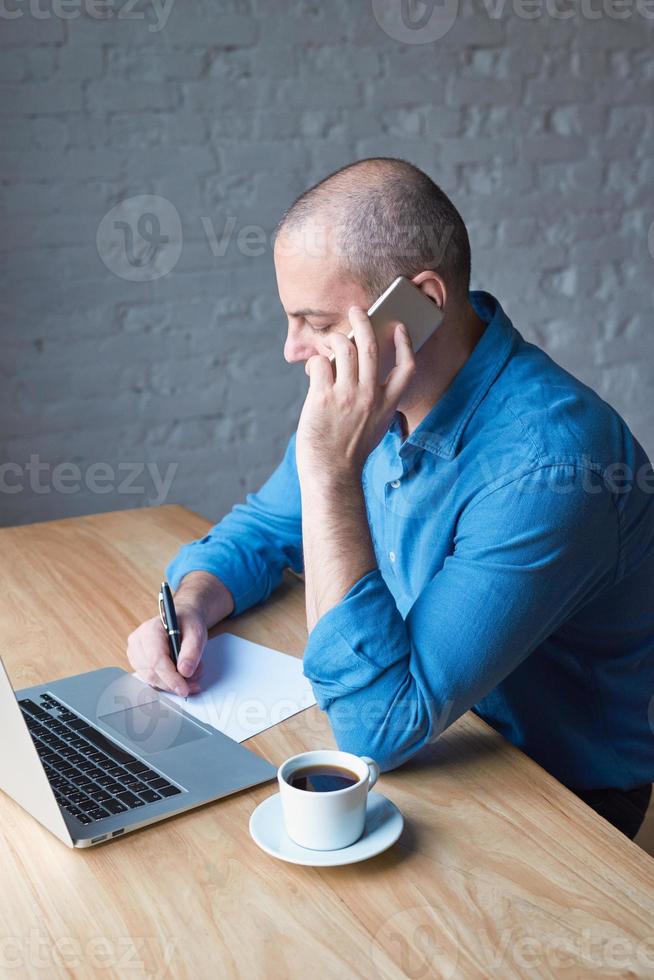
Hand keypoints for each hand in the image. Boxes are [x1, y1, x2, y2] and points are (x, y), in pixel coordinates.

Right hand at [127, 605, 207, 696]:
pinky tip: (180, 677)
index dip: (170, 677)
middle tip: (194, 683)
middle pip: (152, 672)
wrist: (181, 621)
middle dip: (174, 682)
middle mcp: (137, 642)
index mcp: (150, 630)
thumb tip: (185, 672)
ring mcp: (135, 654)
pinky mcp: (138, 664)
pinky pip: (151, 680)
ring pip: (151, 679)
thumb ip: (192, 651)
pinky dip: (167, 682)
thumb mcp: (196, 632)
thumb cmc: (187, 623)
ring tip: (191, 676)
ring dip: (172, 683)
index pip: (156, 659)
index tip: (183, 689)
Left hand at [296, 306, 415, 482]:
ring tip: (331, 339)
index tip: (399, 328)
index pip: (406, 368)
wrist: (332, 474)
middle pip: (370, 348)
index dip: (405, 344)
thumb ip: (372, 401)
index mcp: (386, 404)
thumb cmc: (350, 452)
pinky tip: (315, 367)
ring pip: (345, 350)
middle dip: (364, 322)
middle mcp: (369, 397)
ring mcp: (347, 397)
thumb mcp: (373, 427)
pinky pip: (320, 365)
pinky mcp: (323, 399)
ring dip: (336, 338)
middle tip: (356, 310)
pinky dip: (317, 361)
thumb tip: (356, 370)